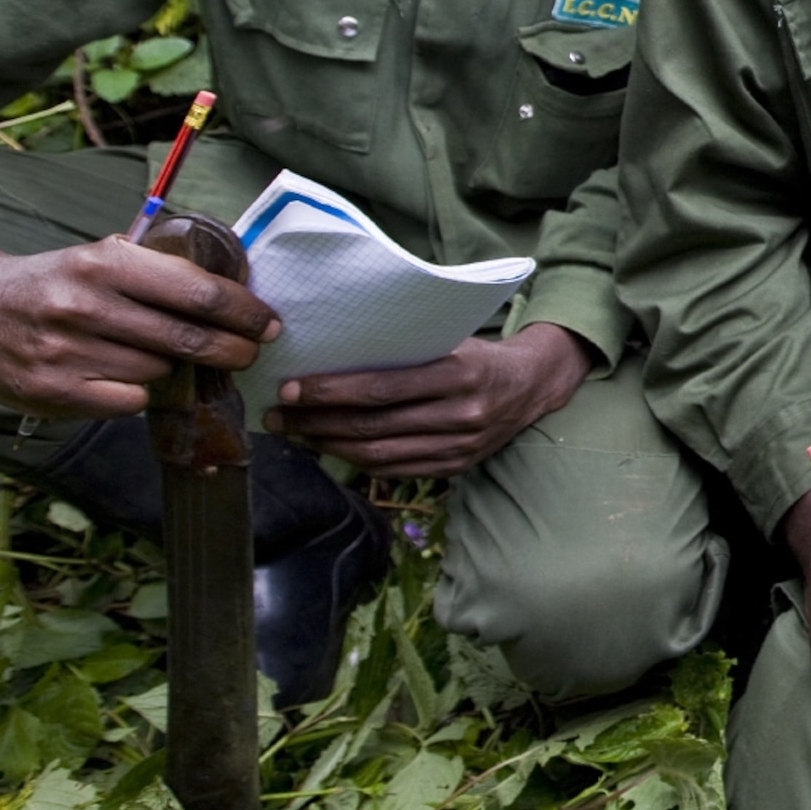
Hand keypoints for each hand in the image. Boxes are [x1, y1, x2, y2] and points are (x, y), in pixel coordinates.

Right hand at [0, 191, 279, 419]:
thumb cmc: (48, 283)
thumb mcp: (97, 258)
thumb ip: (154, 273)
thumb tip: (230, 296)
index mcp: (103, 262)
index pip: (197, 291)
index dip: (243, 310)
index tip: (268, 321)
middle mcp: (85, 305)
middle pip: (186, 338)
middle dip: (232, 349)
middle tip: (250, 352)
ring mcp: (66, 352)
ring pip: (158, 373)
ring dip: (175, 370)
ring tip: (170, 360)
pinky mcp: (51, 392)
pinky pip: (127, 402)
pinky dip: (138, 394)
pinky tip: (129, 379)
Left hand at [267, 321, 594, 476]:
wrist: (532, 385)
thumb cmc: (478, 353)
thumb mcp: (450, 338)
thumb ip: (404, 349)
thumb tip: (332, 354)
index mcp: (461, 372)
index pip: (383, 389)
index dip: (332, 392)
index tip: (291, 387)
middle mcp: (463, 414)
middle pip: (374, 427)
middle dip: (317, 422)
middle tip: (278, 414)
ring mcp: (461, 447)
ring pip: (379, 455)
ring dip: (328, 445)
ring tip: (295, 432)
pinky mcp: (457, 468)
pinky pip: (395, 471)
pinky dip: (356, 462)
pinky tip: (331, 447)